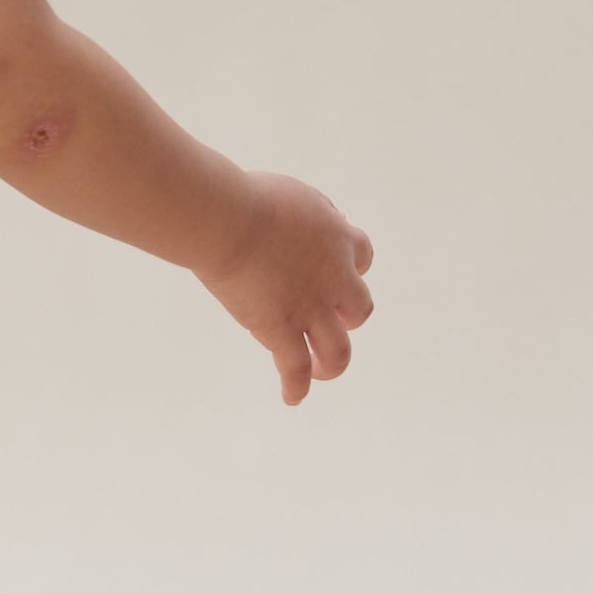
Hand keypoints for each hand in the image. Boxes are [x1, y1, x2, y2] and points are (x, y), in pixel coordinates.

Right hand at [195, 174, 375, 405]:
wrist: (230, 221)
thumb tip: (309, 223)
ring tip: (322, 371)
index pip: (362, 256)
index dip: (352, 267)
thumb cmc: (250, 198)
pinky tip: (292, 397)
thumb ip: (309, 212)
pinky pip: (296, 369)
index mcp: (336, 238)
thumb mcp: (295, 195)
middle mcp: (334, 277)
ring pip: (339, 350)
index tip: (337, 272)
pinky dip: (296, 387)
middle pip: (359, 308)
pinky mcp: (281, 330)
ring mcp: (310, 308)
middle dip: (346, 315)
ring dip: (333, 363)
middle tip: (327, 318)